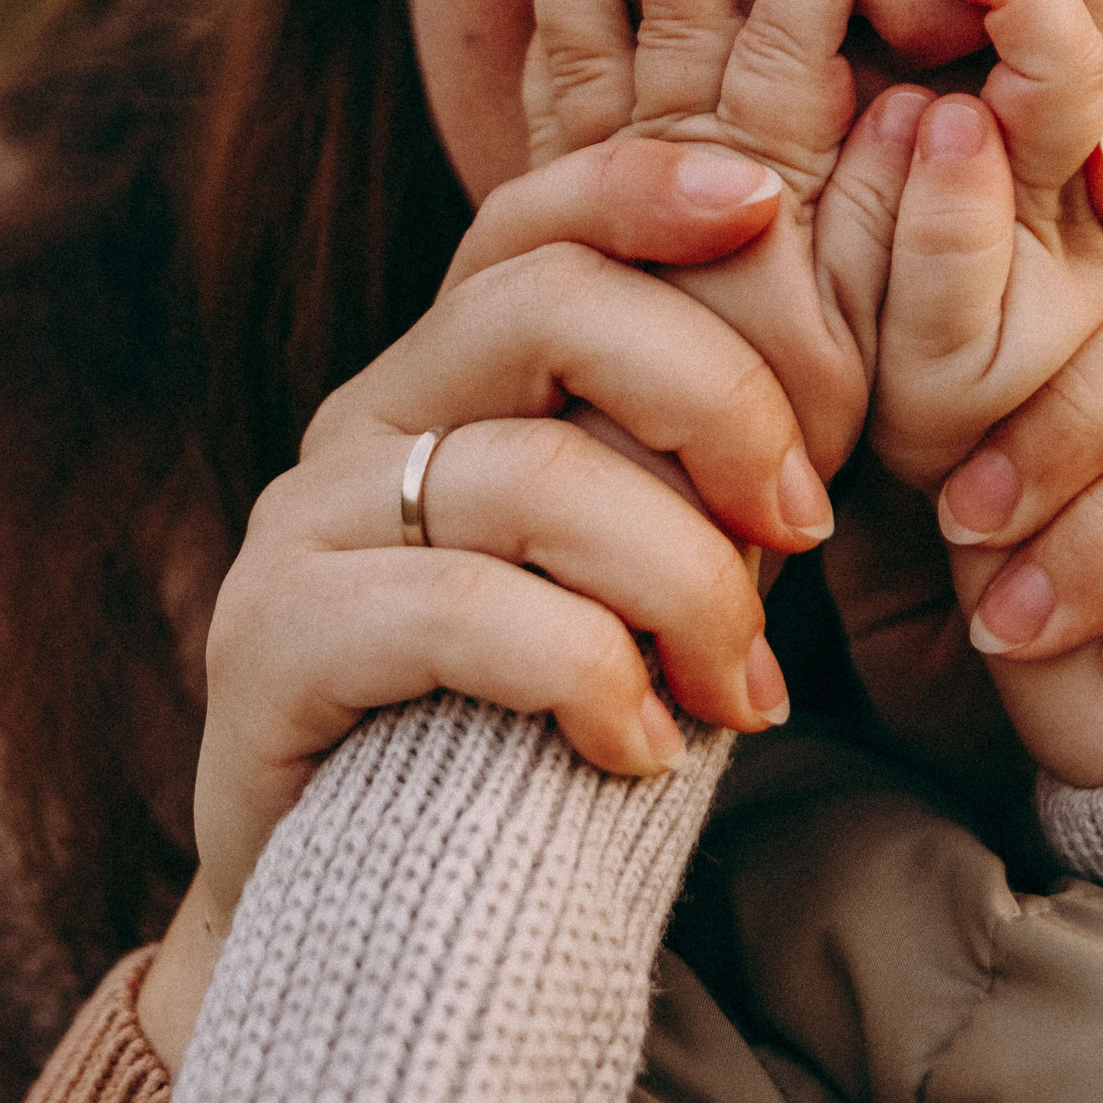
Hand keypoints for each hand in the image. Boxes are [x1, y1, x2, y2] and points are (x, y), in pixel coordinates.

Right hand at [140, 139, 810, 1064]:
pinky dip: (588, 676)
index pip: (532, 223)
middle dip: (718, 399)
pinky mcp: (269, 642)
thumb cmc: (524, 727)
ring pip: (531, 473)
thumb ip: (687, 470)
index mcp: (444, 377)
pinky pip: (463, 613)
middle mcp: (363, 419)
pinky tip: (640, 748)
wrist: (358, 915)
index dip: (644, 187)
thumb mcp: (624, 569)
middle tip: (804, 530)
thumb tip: (833, 373)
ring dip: (685, 583)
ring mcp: (304, 524)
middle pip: (544, 304)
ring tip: (740, 692)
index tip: (769, 205)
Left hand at [524, 0, 903, 480]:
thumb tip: (938, 104)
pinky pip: (547, 104)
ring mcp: (616, 191)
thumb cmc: (781, 446)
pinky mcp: (560, 214)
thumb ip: (897, 226)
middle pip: (686, 25)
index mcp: (769, 198)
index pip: (789, 59)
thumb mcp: (859, 348)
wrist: (660, 532)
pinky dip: (548, 26)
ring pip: (601, 49)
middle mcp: (686, 181)